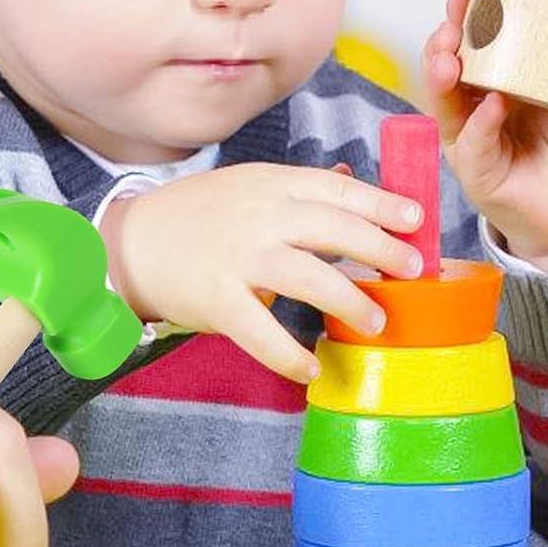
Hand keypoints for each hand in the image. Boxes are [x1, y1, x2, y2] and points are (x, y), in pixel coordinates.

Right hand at [103, 163, 423, 382]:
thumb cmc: (200, 215)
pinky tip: (313, 368)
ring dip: (349, 302)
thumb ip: (300, 188)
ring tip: (376, 323)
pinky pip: (261, 332)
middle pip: (332, 228)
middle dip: (380, 248)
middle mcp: (259, 217)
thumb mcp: (250, 186)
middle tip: (412, 271)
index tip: (417, 219)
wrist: (130, 243)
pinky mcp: (217, 300)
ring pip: (307, 277)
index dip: (381, 203)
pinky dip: (289, 355)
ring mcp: (237, 258)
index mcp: (271, 184)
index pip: (336, 189)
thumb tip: (352, 178)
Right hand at [423, 0, 547, 271]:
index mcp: (496, 83)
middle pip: (446, 69)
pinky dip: (480, 123)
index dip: (464, 17)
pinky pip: (473, 145)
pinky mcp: (478, 174)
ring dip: (441, 76)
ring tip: (450, 56)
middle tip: (452, 22)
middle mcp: (474, 109)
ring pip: (445, 105)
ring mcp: (471, 141)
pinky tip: (492, 104)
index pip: (471, 44)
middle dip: (442, 41)